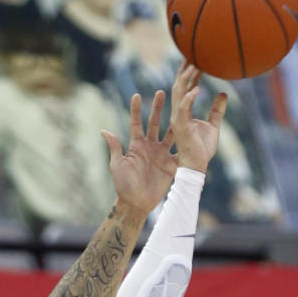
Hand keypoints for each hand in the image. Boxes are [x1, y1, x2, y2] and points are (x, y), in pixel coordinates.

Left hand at [103, 90, 175, 218]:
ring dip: (175, 120)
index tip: (136, 95)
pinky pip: (180, 152)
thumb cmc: (124, 186)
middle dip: (158, 108)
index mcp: (136, 145)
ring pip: (170, 133)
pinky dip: (186, 143)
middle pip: (154, 123)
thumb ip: (115, 147)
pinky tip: (193, 130)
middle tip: (162, 92)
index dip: (136, 109)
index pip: (136, 123)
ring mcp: (161, 155)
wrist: (137, 204)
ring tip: (181, 106)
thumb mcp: (117, 165)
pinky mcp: (171, 165)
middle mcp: (150, 146)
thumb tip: (104, 130)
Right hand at [170, 61, 226, 173]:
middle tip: (192, 52)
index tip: (194, 57)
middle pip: (179, 86)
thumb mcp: (213, 125)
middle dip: (185, 69)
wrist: (197, 166)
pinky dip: (189, 98)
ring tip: (195, 64)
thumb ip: (217, 110)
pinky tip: (197, 89)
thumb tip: (223, 94)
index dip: (188, 72)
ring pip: (179, 93)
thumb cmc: (202, 149)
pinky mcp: (181, 127)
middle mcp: (178, 113)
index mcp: (183, 111)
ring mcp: (178, 119)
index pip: (184, 87)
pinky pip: (184, 109)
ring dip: (187, 79)